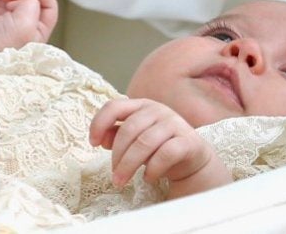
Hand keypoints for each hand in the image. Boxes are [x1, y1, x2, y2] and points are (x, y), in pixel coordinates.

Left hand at [89, 99, 231, 197]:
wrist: (192, 159)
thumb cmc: (159, 147)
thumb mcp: (135, 141)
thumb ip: (117, 135)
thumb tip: (102, 139)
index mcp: (142, 105)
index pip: (114, 106)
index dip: (99, 123)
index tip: (92, 143)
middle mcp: (159, 110)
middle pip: (129, 129)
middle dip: (117, 155)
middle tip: (113, 176)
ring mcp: (175, 124)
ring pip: (145, 142)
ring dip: (129, 165)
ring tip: (122, 181)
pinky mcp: (188, 141)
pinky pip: (165, 154)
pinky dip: (153, 169)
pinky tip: (148, 178)